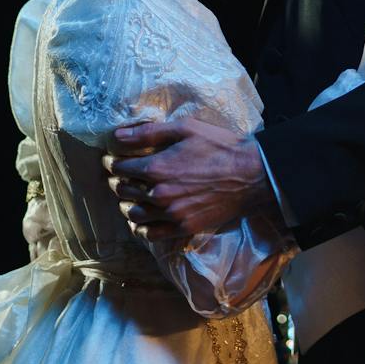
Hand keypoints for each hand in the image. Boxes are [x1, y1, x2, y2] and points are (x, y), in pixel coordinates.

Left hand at [102, 118, 272, 240]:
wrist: (251, 175)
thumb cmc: (220, 147)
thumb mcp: (185, 129)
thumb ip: (149, 132)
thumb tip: (118, 136)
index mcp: (157, 168)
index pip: (119, 167)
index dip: (113, 161)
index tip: (114, 158)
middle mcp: (159, 194)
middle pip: (122, 190)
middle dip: (117, 180)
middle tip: (120, 174)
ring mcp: (170, 214)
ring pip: (132, 213)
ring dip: (126, 202)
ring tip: (131, 195)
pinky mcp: (182, 227)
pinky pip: (150, 234)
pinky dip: (141, 226)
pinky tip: (143, 218)